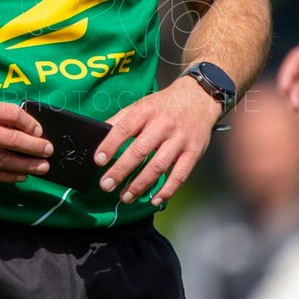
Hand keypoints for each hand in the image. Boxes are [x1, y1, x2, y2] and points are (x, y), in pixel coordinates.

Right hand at [0, 96, 52, 181]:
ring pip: (1, 161)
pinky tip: (19, 176)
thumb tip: (19, 125)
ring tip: (41, 168)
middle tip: (48, 151)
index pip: (10, 115)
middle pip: (9, 140)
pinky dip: (6, 176)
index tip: (39, 131)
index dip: (29, 124)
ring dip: (24, 166)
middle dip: (33, 147)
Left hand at [94, 78, 222, 202]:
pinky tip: (154, 200)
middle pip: (140, 150)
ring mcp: (180, 140)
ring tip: (125, 197)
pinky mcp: (193, 153)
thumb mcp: (142, 105)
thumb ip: (121, 120)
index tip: (98, 160)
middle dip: (121, 170)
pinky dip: (167, 190)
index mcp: (147, 111)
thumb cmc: (164, 105)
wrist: (199, 98)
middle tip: (106, 185)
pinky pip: (179, 175)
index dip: (110, 144)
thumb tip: (99, 134)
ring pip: (158, 166)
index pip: (125, 128)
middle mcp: (163, 125)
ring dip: (140, 184)